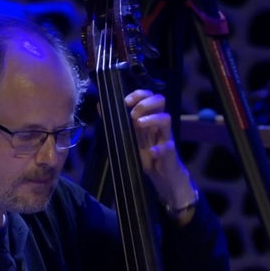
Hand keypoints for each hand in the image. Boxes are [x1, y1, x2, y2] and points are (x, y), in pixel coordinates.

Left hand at [124, 89, 196, 222]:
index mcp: (149, 117)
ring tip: (138, 124)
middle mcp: (158, 124)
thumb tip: (100, 105)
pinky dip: (159, 149)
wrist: (162, 176)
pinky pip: (168, 147)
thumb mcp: (128, 137)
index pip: (148, 96)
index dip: (139, 94)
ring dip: (152, 119)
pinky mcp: (169, 154)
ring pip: (166, 119)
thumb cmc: (145, 153)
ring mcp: (165, 137)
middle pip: (160, 101)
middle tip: (133, 113)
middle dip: (146, 102)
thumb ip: (116, 122)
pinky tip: (151, 152)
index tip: (126, 101)